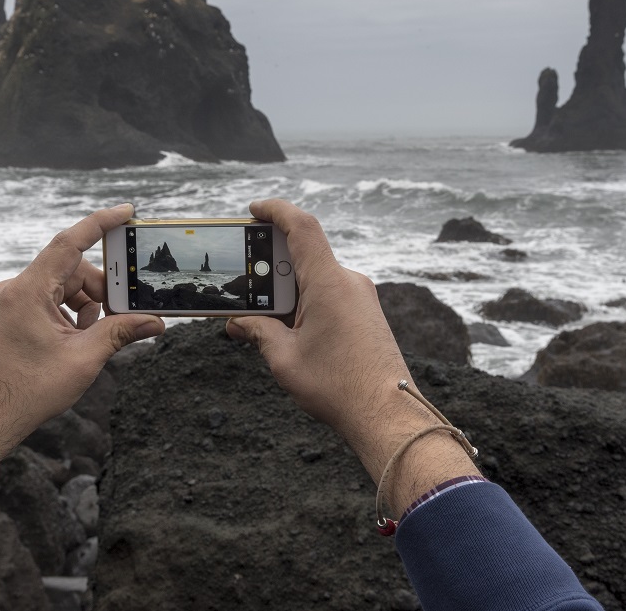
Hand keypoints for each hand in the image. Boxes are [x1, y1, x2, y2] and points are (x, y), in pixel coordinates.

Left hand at [0, 204, 163, 484]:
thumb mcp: (84, 359)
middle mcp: (14, 288)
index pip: (69, 243)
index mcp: (28, 292)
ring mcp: (8, 300)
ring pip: (60, 285)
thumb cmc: (29, 390)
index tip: (126, 212)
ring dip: (84, 304)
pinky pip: (45, 298)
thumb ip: (120, 332)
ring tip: (93, 335)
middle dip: (99, 289)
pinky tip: (76, 337)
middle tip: (122, 312)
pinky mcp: (8, 312)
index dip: (100, 224)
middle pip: (70, 270)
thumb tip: (154, 322)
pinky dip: (67, 311)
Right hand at [226, 199, 476, 512]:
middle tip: (243, 288)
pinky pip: (330, 293)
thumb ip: (258, 331)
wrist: (389, 414)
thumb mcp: (284, 358)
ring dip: (287, 290)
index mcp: (328, 282)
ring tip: (264, 320)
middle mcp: (348, 281)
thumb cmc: (339, 387)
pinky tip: (290, 330)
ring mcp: (361, 296)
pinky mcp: (366, 313)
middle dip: (270, 267)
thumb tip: (236, 323)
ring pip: (315, 277)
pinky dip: (305, 301)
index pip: (301, 227)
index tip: (254, 210)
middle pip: (303, 255)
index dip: (276, 210)